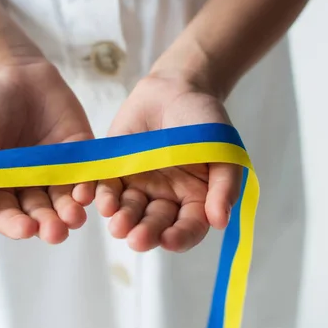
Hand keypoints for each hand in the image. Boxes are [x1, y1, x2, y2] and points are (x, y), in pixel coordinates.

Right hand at [0, 62, 94, 242]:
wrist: (16, 73)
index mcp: (2, 188)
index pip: (8, 215)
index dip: (16, 224)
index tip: (26, 228)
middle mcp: (31, 186)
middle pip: (41, 213)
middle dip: (48, 224)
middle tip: (56, 232)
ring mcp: (58, 172)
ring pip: (66, 201)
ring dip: (71, 212)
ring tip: (75, 218)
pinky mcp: (81, 156)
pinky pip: (88, 175)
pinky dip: (89, 186)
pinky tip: (88, 192)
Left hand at [94, 73, 242, 252]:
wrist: (177, 87)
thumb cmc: (206, 121)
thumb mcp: (223, 152)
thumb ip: (224, 186)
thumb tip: (220, 222)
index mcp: (194, 200)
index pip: (188, 228)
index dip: (179, 238)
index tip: (169, 241)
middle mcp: (164, 198)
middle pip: (154, 224)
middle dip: (146, 234)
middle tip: (136, 239)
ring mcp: (138, 184)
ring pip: (128, 211)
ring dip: (122, 220)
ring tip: (118, 225)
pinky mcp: (116, 168)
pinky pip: (107, 188)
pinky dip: (104, 197)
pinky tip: (104, 202)